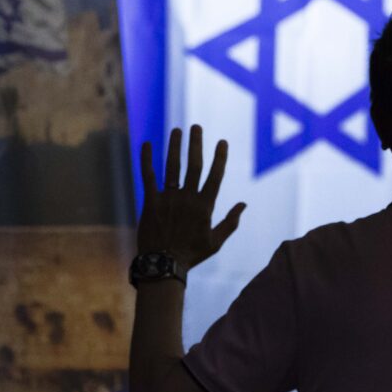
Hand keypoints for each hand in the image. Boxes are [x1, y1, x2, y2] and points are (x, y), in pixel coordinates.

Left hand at [137, 126, 245, 272]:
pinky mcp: (150, 202)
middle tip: (196, 127)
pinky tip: (147, 144)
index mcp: (204, 206)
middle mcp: (187, 198)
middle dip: (196, 144)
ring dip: (174, 146)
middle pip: (193, 165)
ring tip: (177, 130)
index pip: (215, 176)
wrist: (163, 265)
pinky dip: (147, 160)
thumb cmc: (192, 254)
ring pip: (172, 167)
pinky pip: (148, 177)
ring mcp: (168, 199)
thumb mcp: (216, 241)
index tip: (222, 141)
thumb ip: (231, 222)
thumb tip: (244, 204)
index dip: (219, 157)